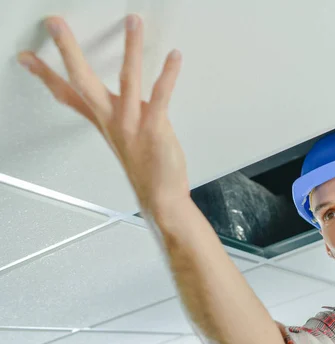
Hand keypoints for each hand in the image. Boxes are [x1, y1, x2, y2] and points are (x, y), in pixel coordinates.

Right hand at [17, 15, 188, 212]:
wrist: (161, 198)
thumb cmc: (145, 168)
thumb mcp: (123, 138)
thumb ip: (120, 115)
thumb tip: (131, 96)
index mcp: (103, 122)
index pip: (67, 95)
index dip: (45, 76)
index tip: (27, 56)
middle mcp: (112, 121)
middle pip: (83, 82)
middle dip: (68, 51)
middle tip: (55, 24)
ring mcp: (132, 124)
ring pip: (128, 79)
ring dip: (131, 48)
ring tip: (133, 22)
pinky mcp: (154, 128)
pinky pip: (161, 96)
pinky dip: (168, 75)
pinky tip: (174, 57)